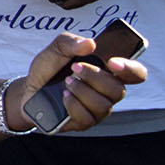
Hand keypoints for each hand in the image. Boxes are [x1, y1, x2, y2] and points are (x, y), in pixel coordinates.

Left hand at [13, 31, 145, 132]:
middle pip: (118, 90)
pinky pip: (87, 118)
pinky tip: (63, 96)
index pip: (136, 74)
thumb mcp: (55, 49)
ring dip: (82, 91)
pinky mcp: (84, 123)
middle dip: (95, 77)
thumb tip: (90, 43)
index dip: (131, 69)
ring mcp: (97, 110)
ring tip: (66, 82)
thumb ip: (70, 42)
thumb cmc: (49, 69)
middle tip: (75, 68)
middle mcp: (107, 93)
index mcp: (108, 73)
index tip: (112, 62)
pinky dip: (73, 104)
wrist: (28, 89)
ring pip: (104, 105)